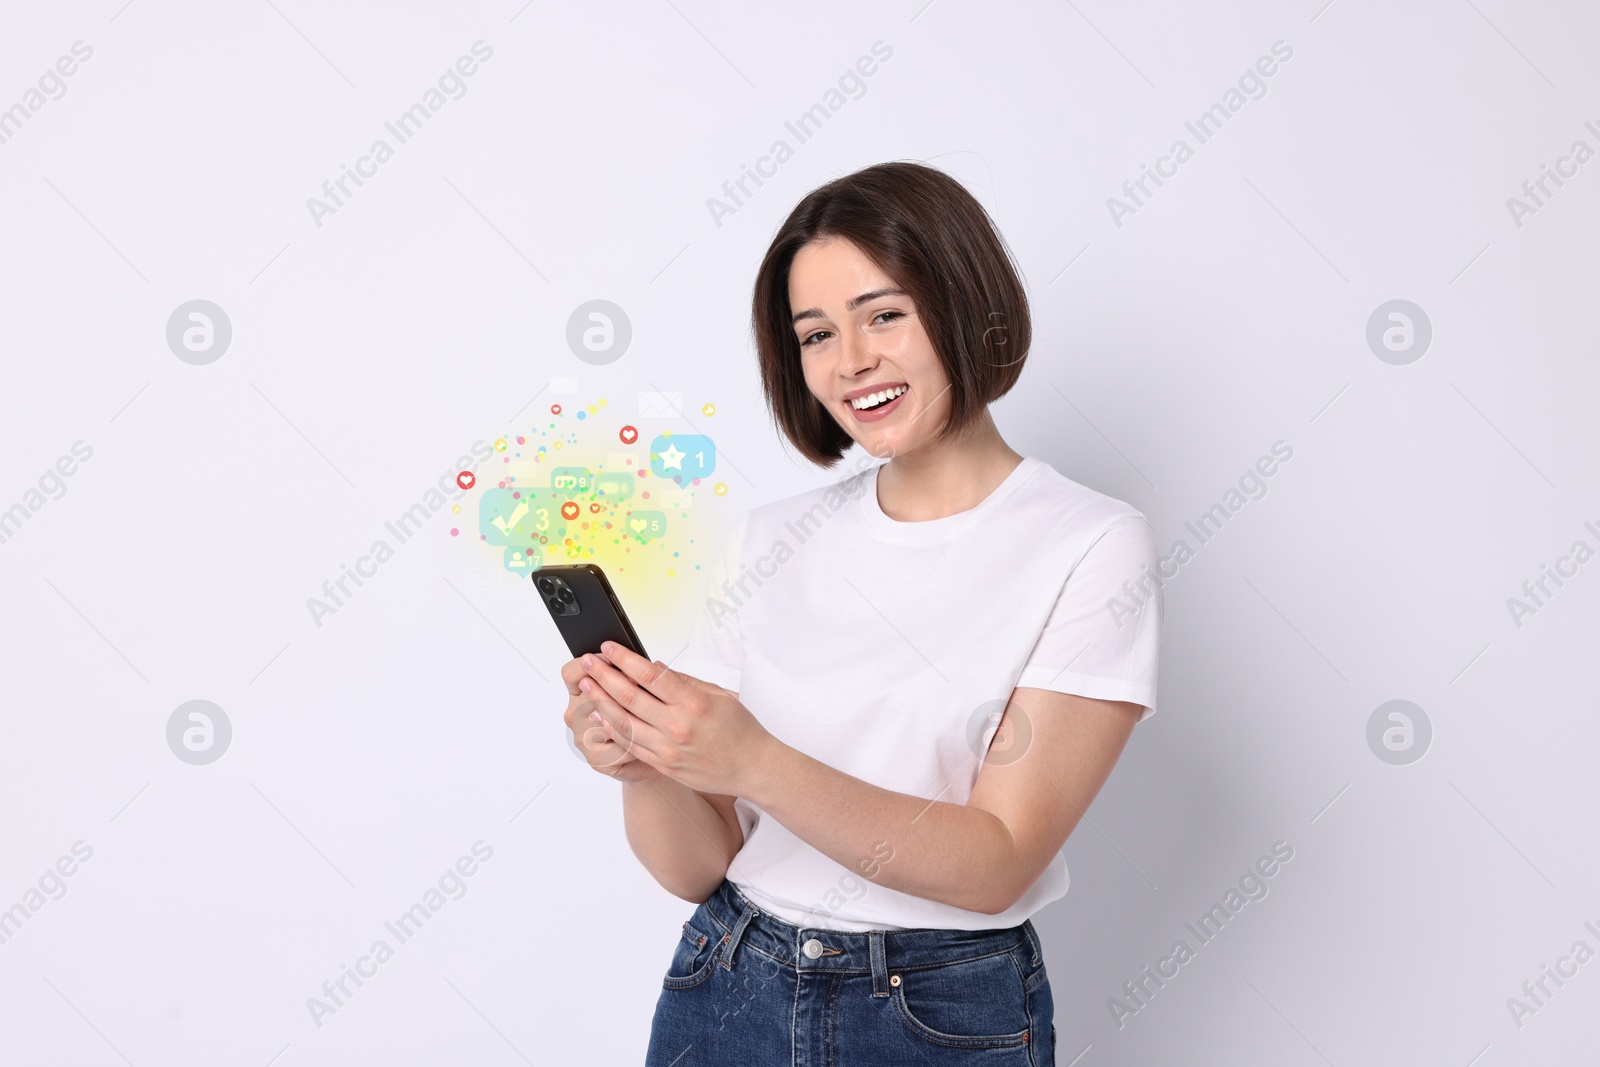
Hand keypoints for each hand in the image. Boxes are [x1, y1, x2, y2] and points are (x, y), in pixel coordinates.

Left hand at [579, 641, 773, 796]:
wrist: (752, 767)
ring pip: (623, 722)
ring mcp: (667, 748)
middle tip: (588, 662)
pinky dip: (612, 728)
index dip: (625, 659)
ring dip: (600, 701)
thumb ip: (684, 681)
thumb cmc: (740, 730)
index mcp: (693, 703)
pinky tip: (600, 714)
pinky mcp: (662, 764)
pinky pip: (630, 744)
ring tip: (586, 685)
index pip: (650, 675)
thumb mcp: (718, 695)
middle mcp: (678, 726)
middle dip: (604, 676)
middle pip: (630, 697)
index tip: (609, 648)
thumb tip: (653, 666)